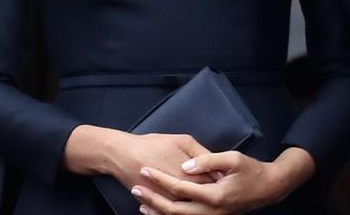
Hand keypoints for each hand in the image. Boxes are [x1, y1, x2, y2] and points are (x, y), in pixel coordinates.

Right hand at [64, 126, 212, 197]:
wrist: (123, 155)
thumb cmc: (152, 145)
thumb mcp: (181, 140)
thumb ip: (201, 153)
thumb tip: (215, 165)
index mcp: (190, 175)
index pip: (212, 183)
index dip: (220, 181)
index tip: (225, 179)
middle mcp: (182, 192)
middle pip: (203, 197)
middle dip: (211, 193)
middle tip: (219, 187)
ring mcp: (170, 200)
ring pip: (190, 207)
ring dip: (197, 202)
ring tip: (204, 196)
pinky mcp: (159, 204)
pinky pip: (173, 212)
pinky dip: (181, 208)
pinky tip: (186, 202)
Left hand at [130, 146, 314, 214]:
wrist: (269, 188)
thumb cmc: (251, 170)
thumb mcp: (232, 159)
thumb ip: (207, 161)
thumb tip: (185, 166)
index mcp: (215, 195)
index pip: (180, 188)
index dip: (160, 179)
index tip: (145, 169)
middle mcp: (212, 211)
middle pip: (175, 211)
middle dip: (153, 199)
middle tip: (135, 188)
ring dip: (159, 212)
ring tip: (141, 202)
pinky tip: (159, 210)